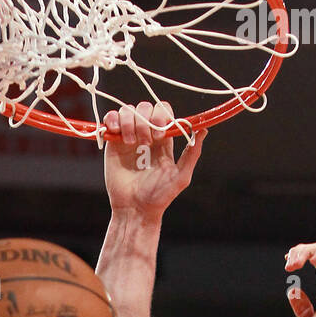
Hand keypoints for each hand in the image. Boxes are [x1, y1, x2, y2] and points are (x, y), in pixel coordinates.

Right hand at [103, 101, 205, 223]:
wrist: (134, 209)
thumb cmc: (159, 197)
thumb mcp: (181, 176)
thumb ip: (192, 154)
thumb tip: (203, 130)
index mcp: (163, 139)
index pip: (163, 111)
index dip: (161, 116)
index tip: (160, 136)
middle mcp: (146, 134)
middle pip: (145, 107)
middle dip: (146, 121)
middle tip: (146, 142)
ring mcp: (128, 137)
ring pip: (128, 110)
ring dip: (130, 122)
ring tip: (130, 142)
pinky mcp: (113, 142)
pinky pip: (111, 118)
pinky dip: (113, 119)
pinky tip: (117, 133)